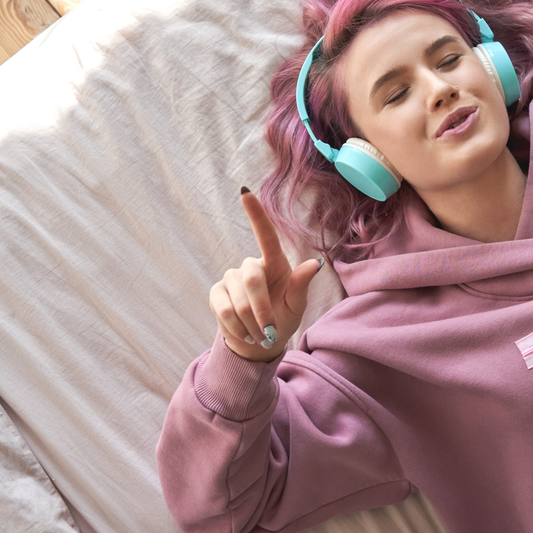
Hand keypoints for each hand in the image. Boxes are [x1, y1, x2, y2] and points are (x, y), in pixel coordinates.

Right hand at [210, 189, 322, 361]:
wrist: (259, 341)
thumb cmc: (282, 318)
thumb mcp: (296, 305)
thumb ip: (301, 285)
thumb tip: (315, 264)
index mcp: (274, 263)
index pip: (266, 236)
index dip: (256, 214)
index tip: (245, 192)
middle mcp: (251, 266)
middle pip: (252, 279)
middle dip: (262, 309)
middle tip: (269, 330)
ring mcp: (231, 278)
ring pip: (238, 300)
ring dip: (251, 323)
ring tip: (260, 334)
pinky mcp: (216, 293)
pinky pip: (224, 310)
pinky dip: (237, 327)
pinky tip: (245, 332)